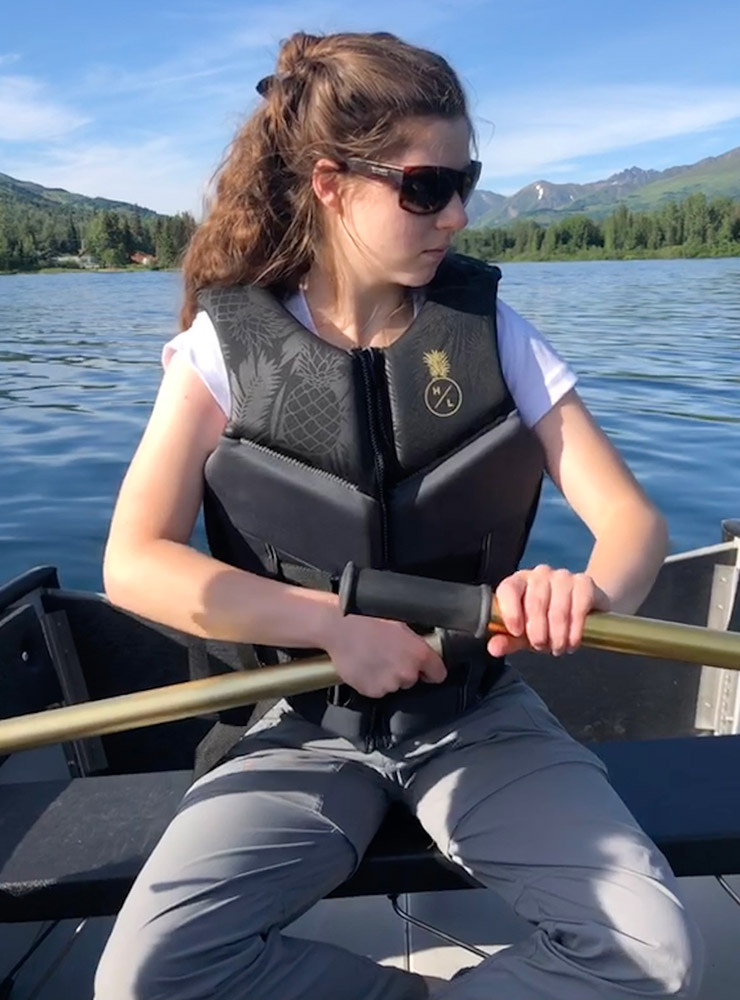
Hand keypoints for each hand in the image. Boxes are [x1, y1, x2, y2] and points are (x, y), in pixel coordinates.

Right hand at [322, 615, 446, 698]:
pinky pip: (377, 690)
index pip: (438, 674)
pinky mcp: (371, 691)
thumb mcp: (400, 623)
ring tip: (374, 657)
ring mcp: (389, 684)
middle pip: (413, 679)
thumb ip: (414, 641)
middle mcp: (407, 672)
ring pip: (394, 684)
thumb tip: (420, 648)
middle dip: (403, 669)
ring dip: (387, 676)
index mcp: (419, 654)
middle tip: (389, 654)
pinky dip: (372, 681)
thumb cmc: (367, 619)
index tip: (426, 670)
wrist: (339, 627)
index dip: (431, 671)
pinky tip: (365, 665)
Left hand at [486, 565, 609, 658]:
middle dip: (538, 632)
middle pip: (535, 602)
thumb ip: (507, 640)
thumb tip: (493, 648)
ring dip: (557, 635)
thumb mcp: (524, 634)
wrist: (582, 611)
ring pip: (557, 608)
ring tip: (558, 648)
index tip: (517, 633)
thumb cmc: (546, 622)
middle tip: (541, 647)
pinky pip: (579, 607)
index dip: (511, 612)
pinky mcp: (584, 582)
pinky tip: (572, 642)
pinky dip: (575, 630)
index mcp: (518, 582)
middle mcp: (539, 574)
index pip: (508, 589)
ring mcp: (563, 576)